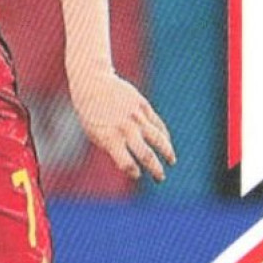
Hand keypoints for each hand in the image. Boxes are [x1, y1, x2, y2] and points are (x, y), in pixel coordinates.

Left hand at [70, 68, 175, 182]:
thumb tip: (130, 166)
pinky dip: (164, 135)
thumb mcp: (95, 134)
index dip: (133, 172)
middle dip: (156, 170)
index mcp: (110, 139)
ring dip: (167, 152)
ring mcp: (136, 117)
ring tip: (171, 162)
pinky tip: (167, 144)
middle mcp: (125, 129)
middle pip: (146, 155)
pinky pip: (157, 124)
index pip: (126, 163)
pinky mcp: (143, 106)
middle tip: (160, 178)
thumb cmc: (90, 114)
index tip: (137, 174)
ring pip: (158, 139)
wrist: (92, 84)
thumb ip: (113, 149)